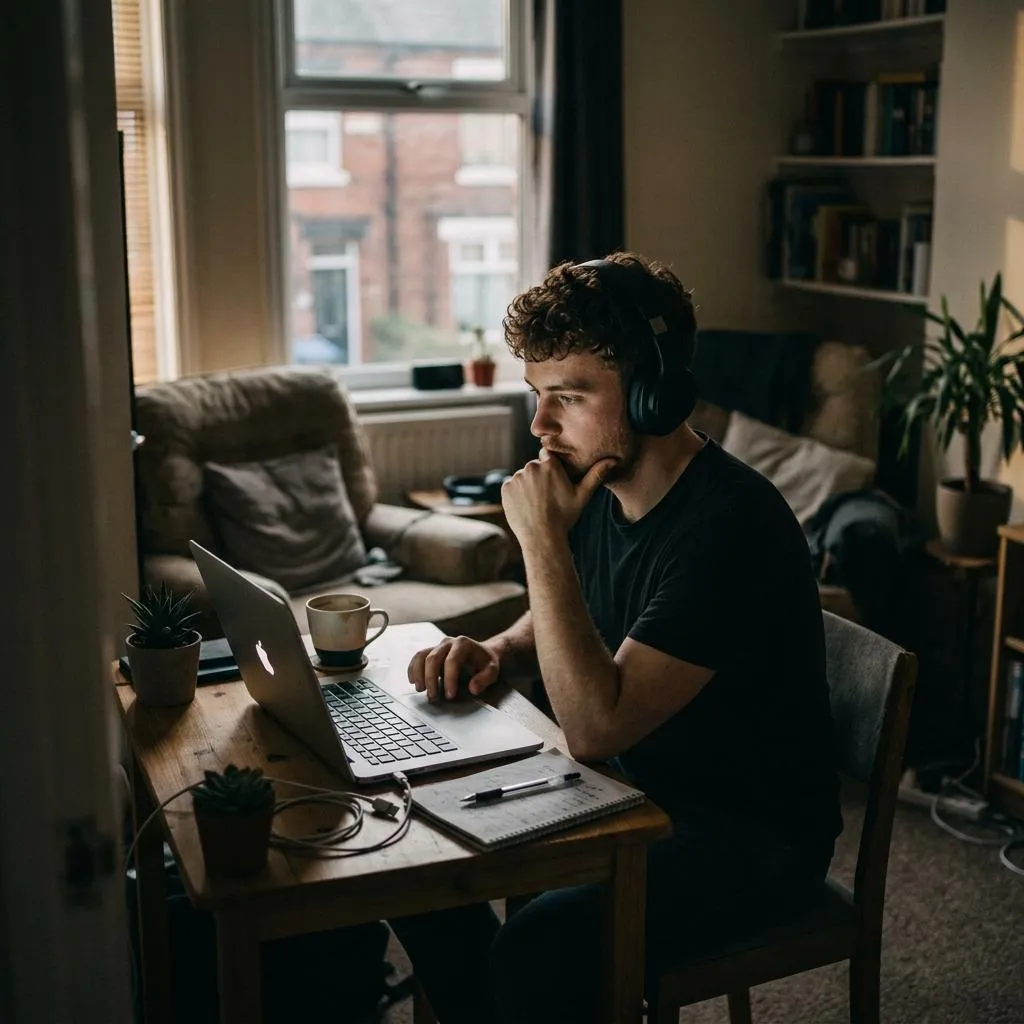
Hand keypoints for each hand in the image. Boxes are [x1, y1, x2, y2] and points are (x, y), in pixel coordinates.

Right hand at [407, 635, 500, 701]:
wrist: (481, 652)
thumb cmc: (485, 662)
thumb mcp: (492, 670)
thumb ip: (484, 679)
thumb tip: (473, 688)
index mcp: (463, 644)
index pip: (452, 661)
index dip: (449, 679)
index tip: (450, 695)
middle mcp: (448, 642)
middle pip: (433, 658)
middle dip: (431, 679)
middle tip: (432, 697)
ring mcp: (438, 646)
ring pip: (422, 656)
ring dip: (418, 673)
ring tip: (420, 690)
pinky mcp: (431, 652)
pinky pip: (417, 657)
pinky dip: (413, 668)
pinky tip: (412, 681)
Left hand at [501, 453, 615, 544]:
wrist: (542, 537)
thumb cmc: (565, 516)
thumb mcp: (582, 495)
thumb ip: (596, 475)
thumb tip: (614, 460)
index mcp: (550, 465)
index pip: (548, 457)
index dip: (552, 469)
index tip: (554, 482)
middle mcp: (532, 467)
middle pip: (535, 467)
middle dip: (540, 478)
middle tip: (547, 497)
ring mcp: (517, 477)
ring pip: (523, 477)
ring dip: (528, 485)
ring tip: (537, 503)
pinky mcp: (506, 488)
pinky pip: (512, 486)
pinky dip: (517, 494)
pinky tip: (527, 506)